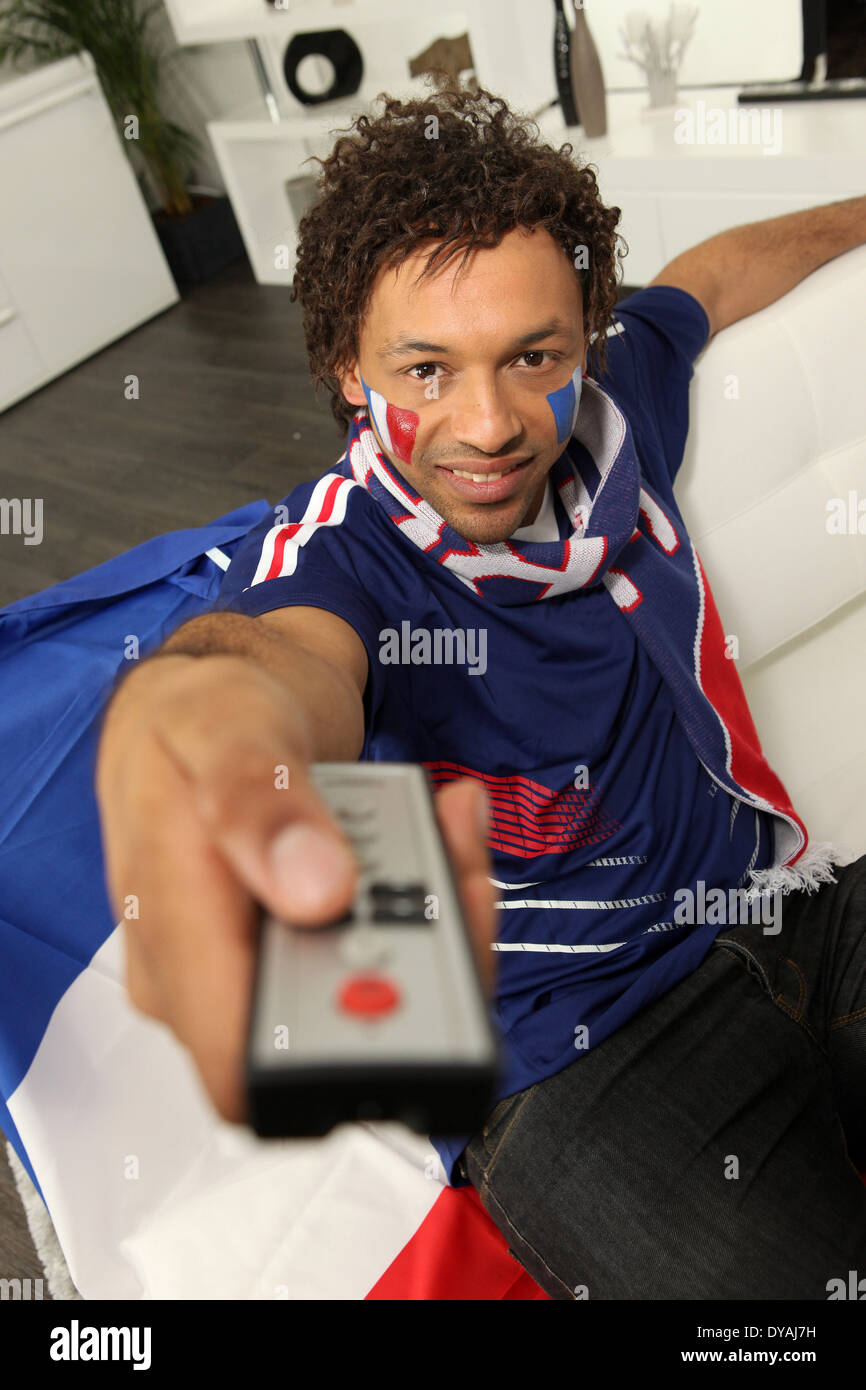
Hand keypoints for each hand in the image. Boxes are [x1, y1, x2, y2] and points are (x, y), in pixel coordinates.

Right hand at [94, 653, 495, 1125]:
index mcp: (173, 943)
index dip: (342, 1048)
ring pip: (388, 998)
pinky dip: (438, 900)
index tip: (407, 958)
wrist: (216, 693)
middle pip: (343, 1035)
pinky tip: (444, 833)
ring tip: (452, 832)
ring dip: (444, 922)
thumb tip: (313, 893)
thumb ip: (258, 802)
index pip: (252, 1072)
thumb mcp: (224, 725)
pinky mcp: (316, 946)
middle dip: (424, 960)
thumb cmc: (199, 710)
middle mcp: (215, 976)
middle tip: (451, 866)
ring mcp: (269, 965)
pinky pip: (398, 956)